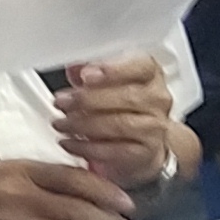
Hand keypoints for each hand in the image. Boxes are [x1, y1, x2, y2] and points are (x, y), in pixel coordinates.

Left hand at [52, 56, 177, 186]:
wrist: (140, 144)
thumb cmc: (121, 107)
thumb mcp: (105, 83)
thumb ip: (89, 73)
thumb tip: (74, 68)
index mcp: (150, 74)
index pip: (140, 66)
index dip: (113, 70)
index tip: (86, 75)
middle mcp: (157, 99)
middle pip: (126, 97)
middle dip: (87, 99)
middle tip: (61, 102)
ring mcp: (154, 127)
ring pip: (119, 124)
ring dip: (83, 124)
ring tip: (61, 124)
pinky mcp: (146, 153)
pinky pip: (114, 151)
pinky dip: (87, 148)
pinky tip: (69, 143)